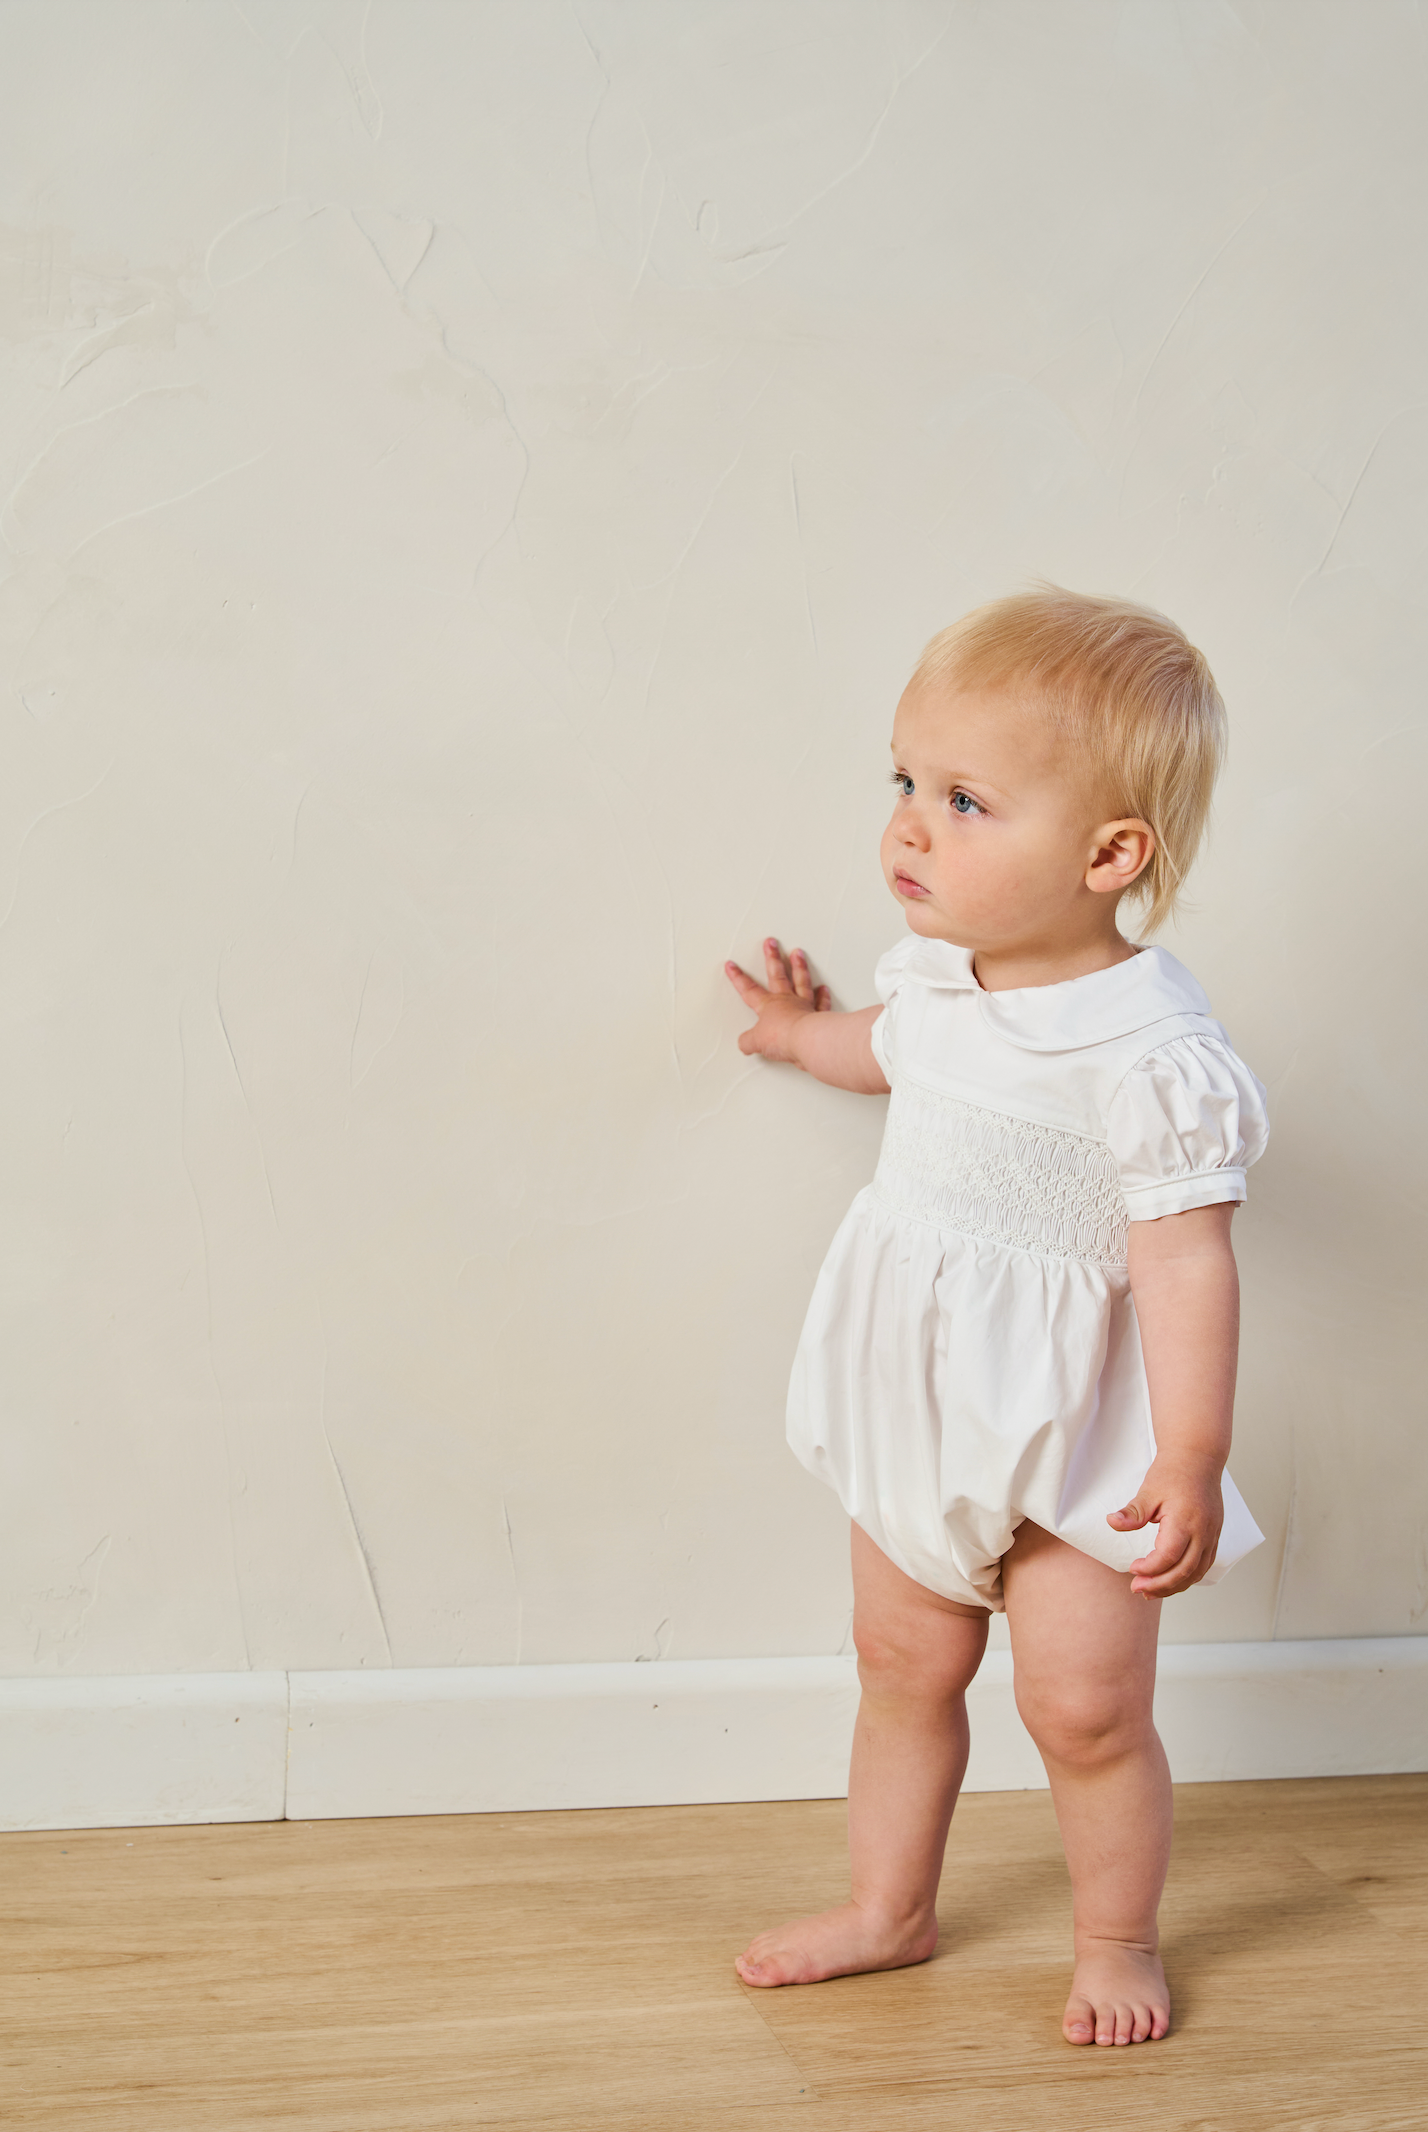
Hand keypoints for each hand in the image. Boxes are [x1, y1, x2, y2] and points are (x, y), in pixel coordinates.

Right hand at [725, 938, 830, 1064]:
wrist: (807, 1041)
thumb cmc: (784, 1037)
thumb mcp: (756, 1042)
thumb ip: (748, 1042)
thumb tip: (744, 1044)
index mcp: (768, 1005)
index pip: (749, 989)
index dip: (738, 978)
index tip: (732, 965)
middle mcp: (786, 1001)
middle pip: (777, 974)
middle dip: (772, 957)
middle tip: (771, 943)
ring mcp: (804, 1006)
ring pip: (801, 981)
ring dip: (799, 966)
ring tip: (797, 953)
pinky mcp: (819, 1016)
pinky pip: (821, 1003)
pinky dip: (823, 996)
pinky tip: (823, 989)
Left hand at [1107, 1456, 1224, 1597]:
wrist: (1198, 1458)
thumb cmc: (1173, 1472)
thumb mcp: (1148, 1490)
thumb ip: (1133, 1512)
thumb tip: (1112, 1523)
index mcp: (1185, 1520)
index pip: (1168, 1557)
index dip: (1149, 1569)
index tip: (1132, 1568)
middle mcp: (1203, 1531)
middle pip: (1184, 1571)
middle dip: (1160, 1585)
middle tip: (1138, 1588)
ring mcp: (1212, 1535)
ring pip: (1197, 1572)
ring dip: (1175, 1586)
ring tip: (1151, 1590)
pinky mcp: (1214, 1536)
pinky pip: (1204, 1565)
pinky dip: (1188, 1577)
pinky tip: (1171, 1579)